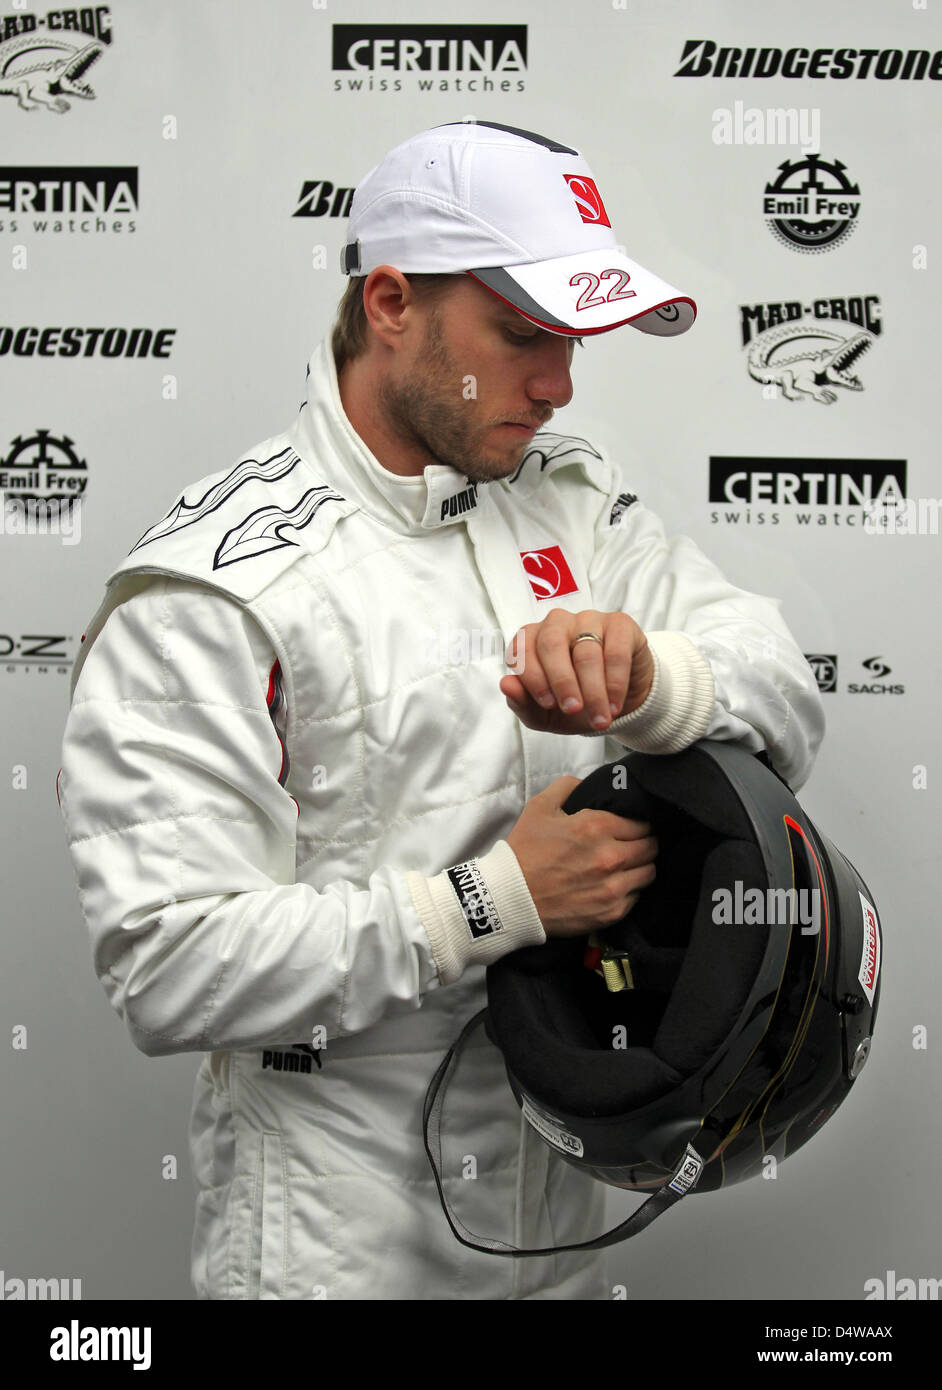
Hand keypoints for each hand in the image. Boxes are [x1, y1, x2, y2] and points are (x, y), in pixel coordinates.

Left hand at [500, 608, 653, 734]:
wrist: (614, 703)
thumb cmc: (574, 702)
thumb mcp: (543, 714)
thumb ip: (521, 702)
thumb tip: (506, 684)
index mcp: (531, 640)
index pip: (521, 650)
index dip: (533, 678)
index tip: (548, 704)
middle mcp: (556, 623)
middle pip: (551, 644)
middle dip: (562, 681)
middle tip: (573, 710)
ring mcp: (588, 619)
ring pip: (586, 651)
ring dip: (594, 691)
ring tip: (600, 718)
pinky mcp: (619, 624)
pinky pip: (616, 651)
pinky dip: (615, 682)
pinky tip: (614, 704)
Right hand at [506, 777, 656, 937]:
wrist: (509, 898)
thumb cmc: (523, 852)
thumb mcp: (539, 807)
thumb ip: (568, 787)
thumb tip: (587, 783)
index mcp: (596, 826)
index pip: (642, 822)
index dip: (638, 822)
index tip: (630, 826)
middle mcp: (610, 856)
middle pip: (651, 846)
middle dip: (644, 842)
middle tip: (631, 844)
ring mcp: (613, 887)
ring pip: (649, 871)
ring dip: (641, 866)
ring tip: (627, 865)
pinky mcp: (611, 911)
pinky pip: (637, 896)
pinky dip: (630, 889)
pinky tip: (615, 885)